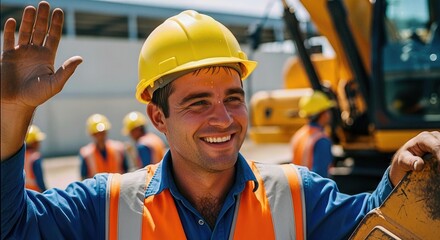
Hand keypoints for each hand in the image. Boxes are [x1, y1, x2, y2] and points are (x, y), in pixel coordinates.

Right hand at [1, 1, 81, 159]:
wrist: (15, 103)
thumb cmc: (37, 96)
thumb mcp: (55, 84)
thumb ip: (66, 71)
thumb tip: (80, 58)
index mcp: (48, 58)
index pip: (53, 36)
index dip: (56, 24)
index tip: (59, 11)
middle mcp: (35, 52)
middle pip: (40, 30)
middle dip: (42, 18)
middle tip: (44, 3)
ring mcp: (21, 53)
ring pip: (25, 32)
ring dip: (28, 20)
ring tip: (31, 8)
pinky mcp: (7, 56)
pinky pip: (8, 40)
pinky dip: (10, 30)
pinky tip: (13, 21)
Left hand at [389, 131, 439, 185]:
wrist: (406, 159)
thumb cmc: (404, 159)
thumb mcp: (402, 161)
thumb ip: (409, 162)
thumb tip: (419, 165)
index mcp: (423, 138)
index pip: (437, 146)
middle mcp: (434, 136)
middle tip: (439, 172)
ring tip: (438, 171)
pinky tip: (439, 167)